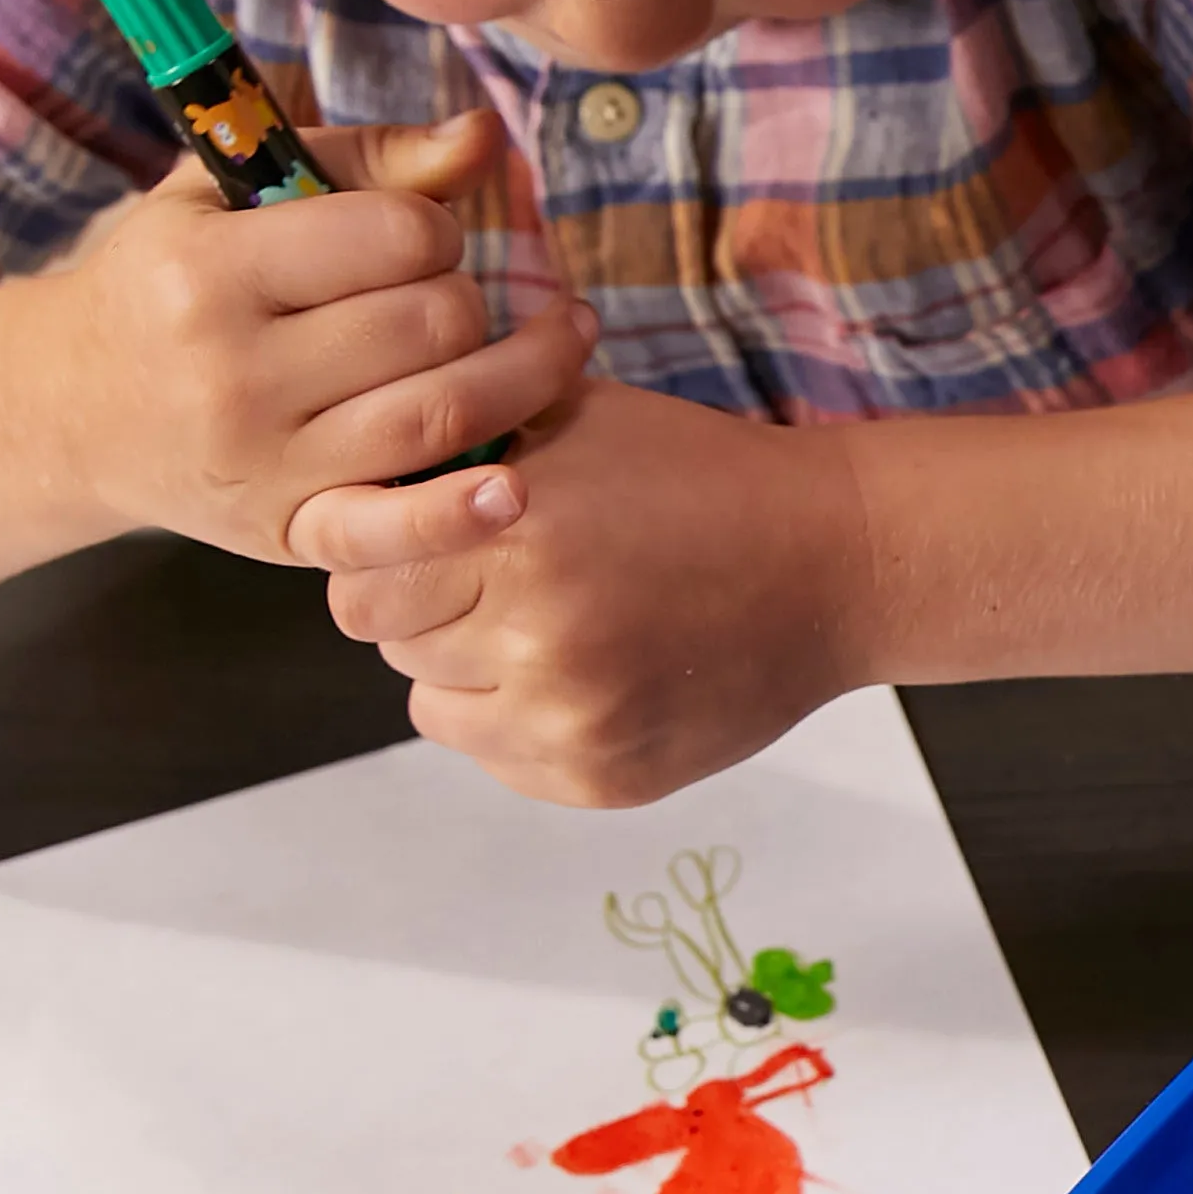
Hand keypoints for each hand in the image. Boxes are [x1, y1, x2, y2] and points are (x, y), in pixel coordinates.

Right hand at [19, 109, 592, 561]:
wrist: (73, 408)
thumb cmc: (174, 283)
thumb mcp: (232, 196)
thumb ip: (368, 160)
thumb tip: (485, 137)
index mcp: (211, 270)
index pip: (397, 235)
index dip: (436, 228)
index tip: (419, 240)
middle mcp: (232, 372)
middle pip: (434, 323)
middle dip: (469, 300)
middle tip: (451, 301)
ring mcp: (262, 462)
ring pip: (443, 414)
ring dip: (525, 377)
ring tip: (560, 346)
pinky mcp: (285, 531)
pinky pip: (389, 529)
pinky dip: (459, 515)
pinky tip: (514, 490)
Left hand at [297, 376, 875, 807]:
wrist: (834, 562)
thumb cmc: (702, 476)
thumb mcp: (577, 415)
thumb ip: (463, 436)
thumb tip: (358, 462)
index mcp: (516, 533)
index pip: (361, 575)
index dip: (385, 549)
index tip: (428, 536)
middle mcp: (534, 636)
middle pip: (391, 641)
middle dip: (423, 605)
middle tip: (489, 575)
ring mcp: (568, 720)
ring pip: (434, 706)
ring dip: (465, 666)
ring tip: (541, 621)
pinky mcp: (597, 778)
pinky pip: (496, 756)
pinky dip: (515, 718)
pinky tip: (580, 668)